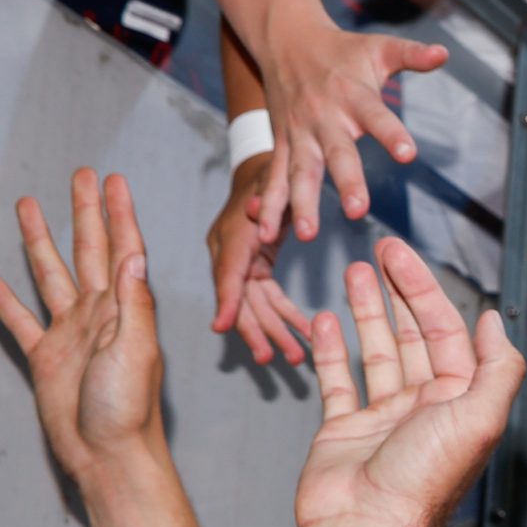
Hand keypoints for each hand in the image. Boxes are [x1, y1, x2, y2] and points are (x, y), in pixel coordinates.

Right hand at [0, 169, 165, 483]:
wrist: (108, 457)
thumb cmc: (129, 410)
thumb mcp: (135, 352)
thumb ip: (133, 305)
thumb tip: (133, 256)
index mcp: (124, 311)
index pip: (122, 251)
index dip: (119, 215)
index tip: (115, 180)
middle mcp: (98, 316)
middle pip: (87, 251)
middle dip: (85, 213)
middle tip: (80, 175)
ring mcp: (69, 334)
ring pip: (50, 275)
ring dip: (40, 240)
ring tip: (28, 205)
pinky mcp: (45, 358)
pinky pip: (19, 320)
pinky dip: (2, 297)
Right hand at [208, 153, 310, 364]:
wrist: (265, 167)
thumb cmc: (271, 176)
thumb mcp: (273, 185)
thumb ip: (268, 201)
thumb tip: (257, 215)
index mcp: (232, 235)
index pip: (227, 272)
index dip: (226, 300)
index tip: (222, 327)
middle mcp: (229, 251)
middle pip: (240, 297)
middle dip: (257, 329)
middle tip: (274, 358)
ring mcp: (240, 261)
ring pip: (255, 303)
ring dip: (275, 330)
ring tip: (296, 357)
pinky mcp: (254, 266)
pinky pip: (268, 297)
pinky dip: (285, 315)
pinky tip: (303, 334)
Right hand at [254, 0, 445, 244]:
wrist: (285, 40)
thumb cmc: (341, 52)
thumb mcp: (378, 49)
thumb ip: (411, 55)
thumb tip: (444, 53)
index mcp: (353, 95)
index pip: (376, 116)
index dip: (391, 133)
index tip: (407, 153)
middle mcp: (324, 117)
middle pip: (337, 153)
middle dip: (346, 181)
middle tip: (357, 210)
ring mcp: (300, 134)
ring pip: (300, 172)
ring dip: (301, 203)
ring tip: (308, 233)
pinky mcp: (283, 146)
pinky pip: (275, 179)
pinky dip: (271, 206)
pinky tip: (269, 234)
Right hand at [294, 238, 524, 526]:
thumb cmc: (422, 479)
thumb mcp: (479, 416)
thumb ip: (496, 368)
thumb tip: (496, 322)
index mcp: (458, 403)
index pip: (446, 332)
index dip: (425, 291)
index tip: (401, 255)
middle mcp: (424, 409)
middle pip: (413, 336)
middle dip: (399, 291)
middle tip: (380, 249)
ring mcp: (383, 419)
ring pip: (377, 353)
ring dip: (367, 311)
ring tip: (353, 271)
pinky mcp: (344, 432)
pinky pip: (338, 383)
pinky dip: (331, 350)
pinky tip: (325, 320)